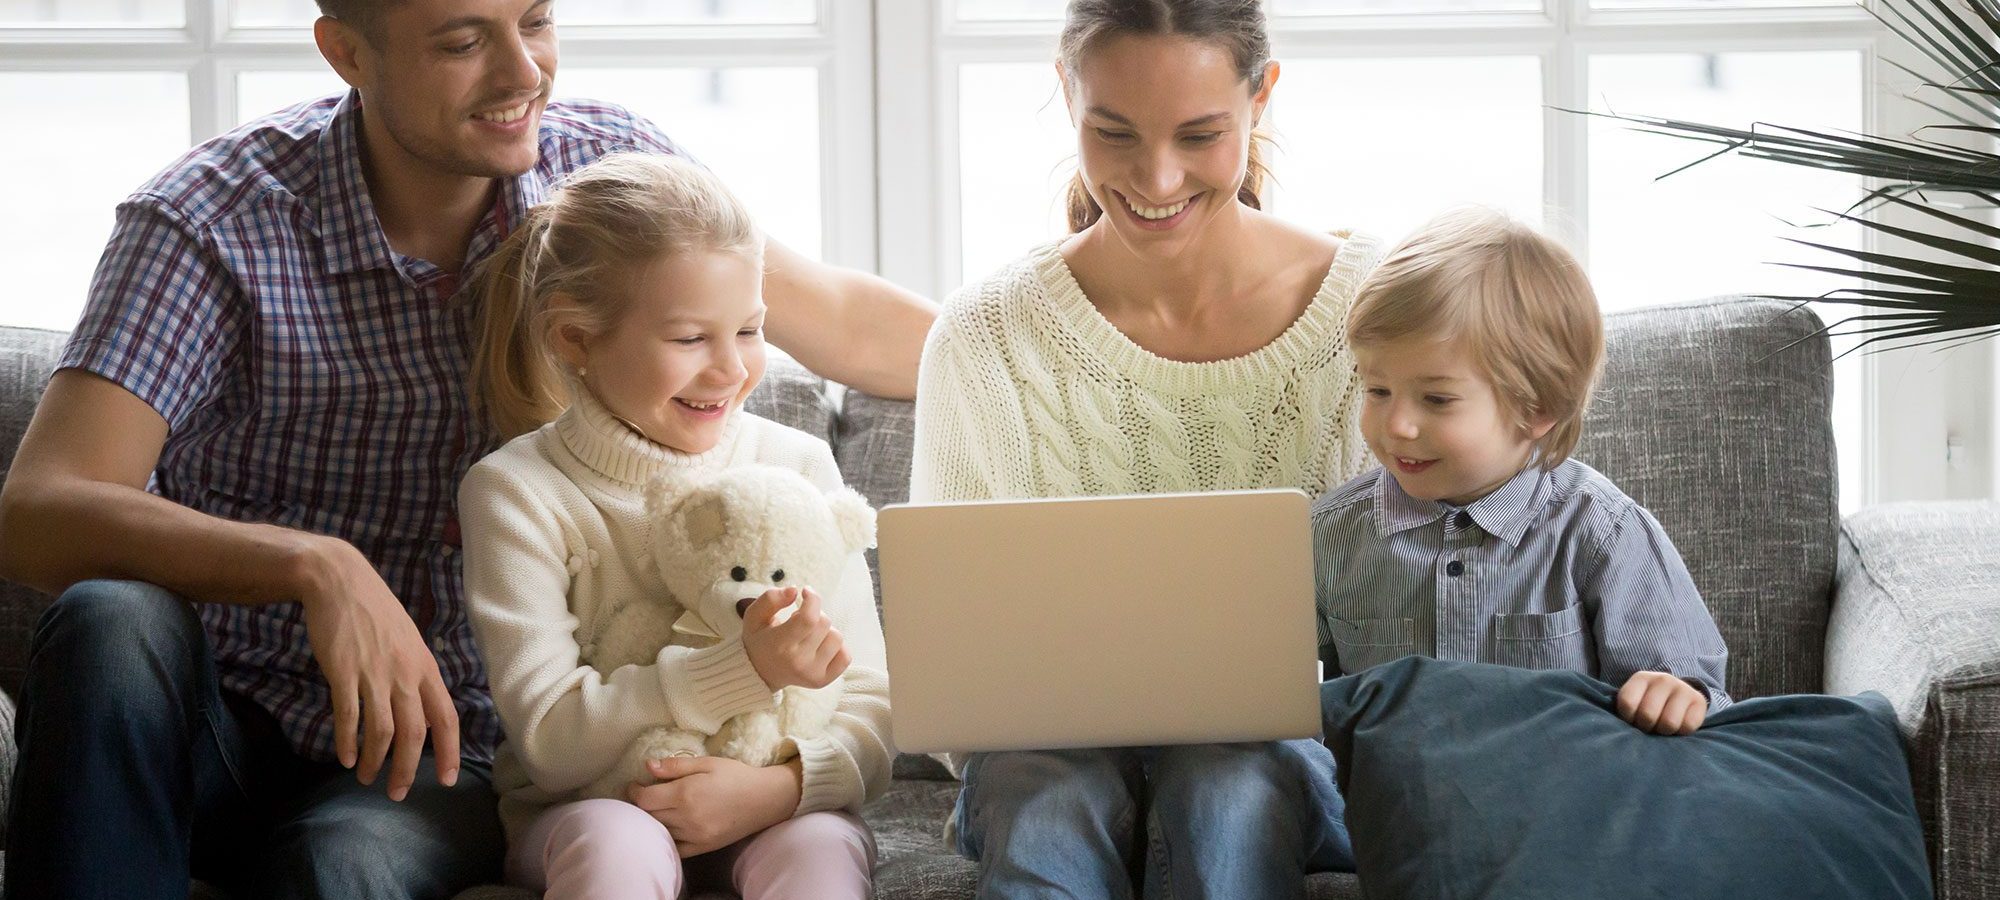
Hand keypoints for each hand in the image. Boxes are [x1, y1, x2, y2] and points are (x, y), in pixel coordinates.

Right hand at [296, 536, 460, 799]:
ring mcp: (374, 673)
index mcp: (425, 667)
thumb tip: (418, 709)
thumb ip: (413, 674)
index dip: (449, 752)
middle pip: (415, 734)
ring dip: (376, 762)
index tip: (446, 780)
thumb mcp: (406, 641)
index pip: (446, 718)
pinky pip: (349, 716)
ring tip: (366, 778)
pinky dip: (348, 741)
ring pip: (382, 732)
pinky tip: (345, 757)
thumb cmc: (373, 611)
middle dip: (407, 769)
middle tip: (397, 793)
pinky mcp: (343, 671)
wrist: (338, 580)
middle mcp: (405, 673)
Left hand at [628, 755, 801, 856]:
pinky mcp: (702, 847)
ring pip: (659, 831)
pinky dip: (666, 839)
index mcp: (685, 793)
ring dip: (651, 820)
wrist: (765, 799)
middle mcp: (686, 817)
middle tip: (641, 795)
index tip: (635, 785)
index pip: (645, 799)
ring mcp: (694, 835)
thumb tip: (648, 766)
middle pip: (649, 815)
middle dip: (641, 804)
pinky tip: (666, 828)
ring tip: (654, 809)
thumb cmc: (736, 776)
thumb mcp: (707, 763)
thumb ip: (676, 765)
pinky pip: (675, 848)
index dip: (634, 791)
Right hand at [741, 586, 847, 690]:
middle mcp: (798, 662)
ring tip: (808, 636)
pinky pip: (845, 656)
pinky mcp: (823, 680)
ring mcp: (813, 673)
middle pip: (824, 623)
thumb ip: (771, 599)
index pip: (809, 618)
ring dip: (825, 630)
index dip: (813, 600)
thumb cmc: (760, 640)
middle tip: (799, 621)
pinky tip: (820, 646)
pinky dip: (837, 647)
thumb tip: (794, 590)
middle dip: (815, 614)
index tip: (806, 592)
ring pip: (836, 637)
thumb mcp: (754, 616)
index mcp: (779, 645)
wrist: (760, 673)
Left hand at [1616, 670, 1707, 734]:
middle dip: (1646, 727)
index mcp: (1641, 678)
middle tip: (1649, 725)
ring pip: (1668, 723)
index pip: (1627, 703)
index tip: (1632, 719)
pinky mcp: (1699, 700)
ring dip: (1664, 731)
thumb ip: (1626, 711)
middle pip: (1648, 715)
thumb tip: (1621, 732)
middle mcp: (1662, 679)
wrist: (1678, 697)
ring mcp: (1682, 688)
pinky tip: (1678, 724)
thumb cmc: (1648, 704)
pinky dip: (1681, 732)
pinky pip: (1687, 726)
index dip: (1628, 718)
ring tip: (1662, 726)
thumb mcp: (1634, 702)